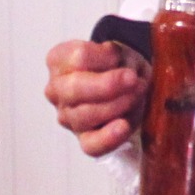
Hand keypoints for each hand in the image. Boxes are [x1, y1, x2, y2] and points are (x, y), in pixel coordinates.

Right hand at [44, 38, 149, 156]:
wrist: (128, 80)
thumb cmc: (118, 64)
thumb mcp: (117, 49)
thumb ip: (114, 55)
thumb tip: (120, 68)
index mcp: (59, 61)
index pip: (77, 57)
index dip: (103, 56)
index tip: (118, 56)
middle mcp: (57, 90)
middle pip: (74, 89)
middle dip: (108, 85)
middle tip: (133, 80)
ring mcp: (67, 116)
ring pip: (84, 116)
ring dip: (116, 105)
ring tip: (137, 96)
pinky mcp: (84, 138)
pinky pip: (91, 145)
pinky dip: (108, 138)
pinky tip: (123, 127)